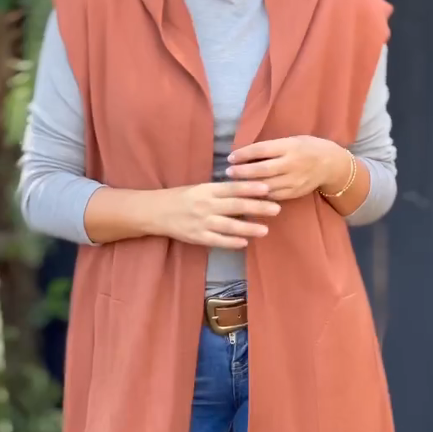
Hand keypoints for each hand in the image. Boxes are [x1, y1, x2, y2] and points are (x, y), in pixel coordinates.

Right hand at [159, 181, 279, 249]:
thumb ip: (220, 191)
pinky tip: (245, 243)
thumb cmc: (181, 197)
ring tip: (265, 229)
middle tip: (276, 208)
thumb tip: (245, 189)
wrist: (156, 211)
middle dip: (257, 208)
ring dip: (249, 228)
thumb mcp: (200, 188)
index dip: (250, 188)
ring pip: (229, 226)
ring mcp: (202, 222)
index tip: (267, 188)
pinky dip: (231, 242)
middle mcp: (206, 205)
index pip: (232, 188)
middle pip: (235, 206)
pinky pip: (217, 241)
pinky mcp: (197, 237)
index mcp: (207, 190)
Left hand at [226, 137, 351, 200]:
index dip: (244, 154)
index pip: (262, 149)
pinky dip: (260, 196)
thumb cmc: (307, 147)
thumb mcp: (292, 140)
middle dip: (243, 172)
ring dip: (248, 187)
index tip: (230, 158)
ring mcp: (294, 180)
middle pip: (262, 169)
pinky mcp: (295, 193)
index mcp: (290, 146)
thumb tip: (246, 153)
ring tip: (234, 185)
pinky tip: (249, 195)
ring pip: (267, 186)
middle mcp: (292, 164)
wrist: (331, 164)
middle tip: (228, 173)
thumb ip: (273, 147)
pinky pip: (274, 196)